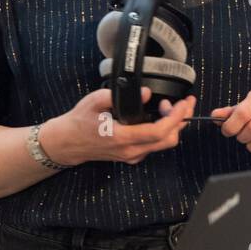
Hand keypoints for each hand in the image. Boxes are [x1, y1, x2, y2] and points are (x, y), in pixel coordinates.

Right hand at [39, 87, 195, 166]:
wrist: (66, 143)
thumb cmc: (79, 121)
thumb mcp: (95, 101)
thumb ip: (118, 95)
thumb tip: (146, 93)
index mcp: (122, 138)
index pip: (159, 132)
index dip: (176, 117)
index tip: (183, 103)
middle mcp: (131, 151)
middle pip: (168, 140)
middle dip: (181, 120)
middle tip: (182, 102)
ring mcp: (132, 156)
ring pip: (164, 144)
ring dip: (173, 125)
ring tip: (168, 107)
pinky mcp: (132, 155)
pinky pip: (155, 145)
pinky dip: (164, 131)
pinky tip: (159, 116)